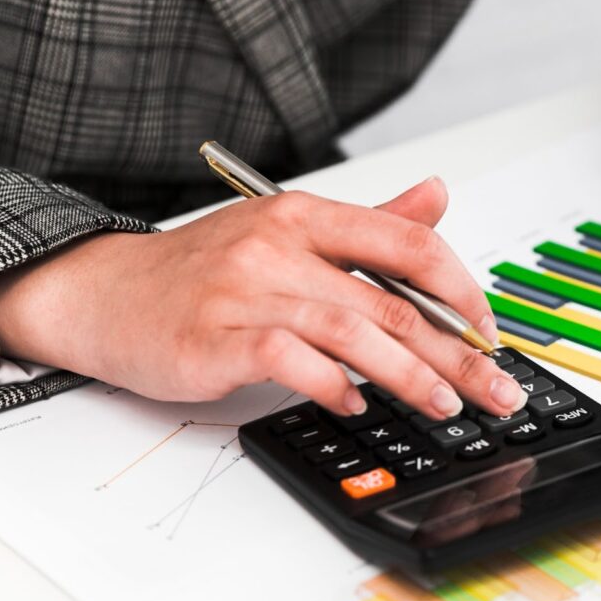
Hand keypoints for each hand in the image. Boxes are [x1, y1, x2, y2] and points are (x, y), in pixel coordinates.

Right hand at [0, 178, 527, 419]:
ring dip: (411, 376)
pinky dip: (334, 386)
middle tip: (493, 388)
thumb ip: (371, 224)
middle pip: (393, 302)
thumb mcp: (290, 231)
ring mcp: (247, 289)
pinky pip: (292, 361)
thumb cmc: (206, 270)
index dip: (461, 291)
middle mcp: (280, 245)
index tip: (487, 331)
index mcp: (306, 215)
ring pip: (353, 332)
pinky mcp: (216, 336)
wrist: (107, 292)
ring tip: (445, 404)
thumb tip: (439, 196)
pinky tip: (356, 405)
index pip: (409, 243)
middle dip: (456, 353)